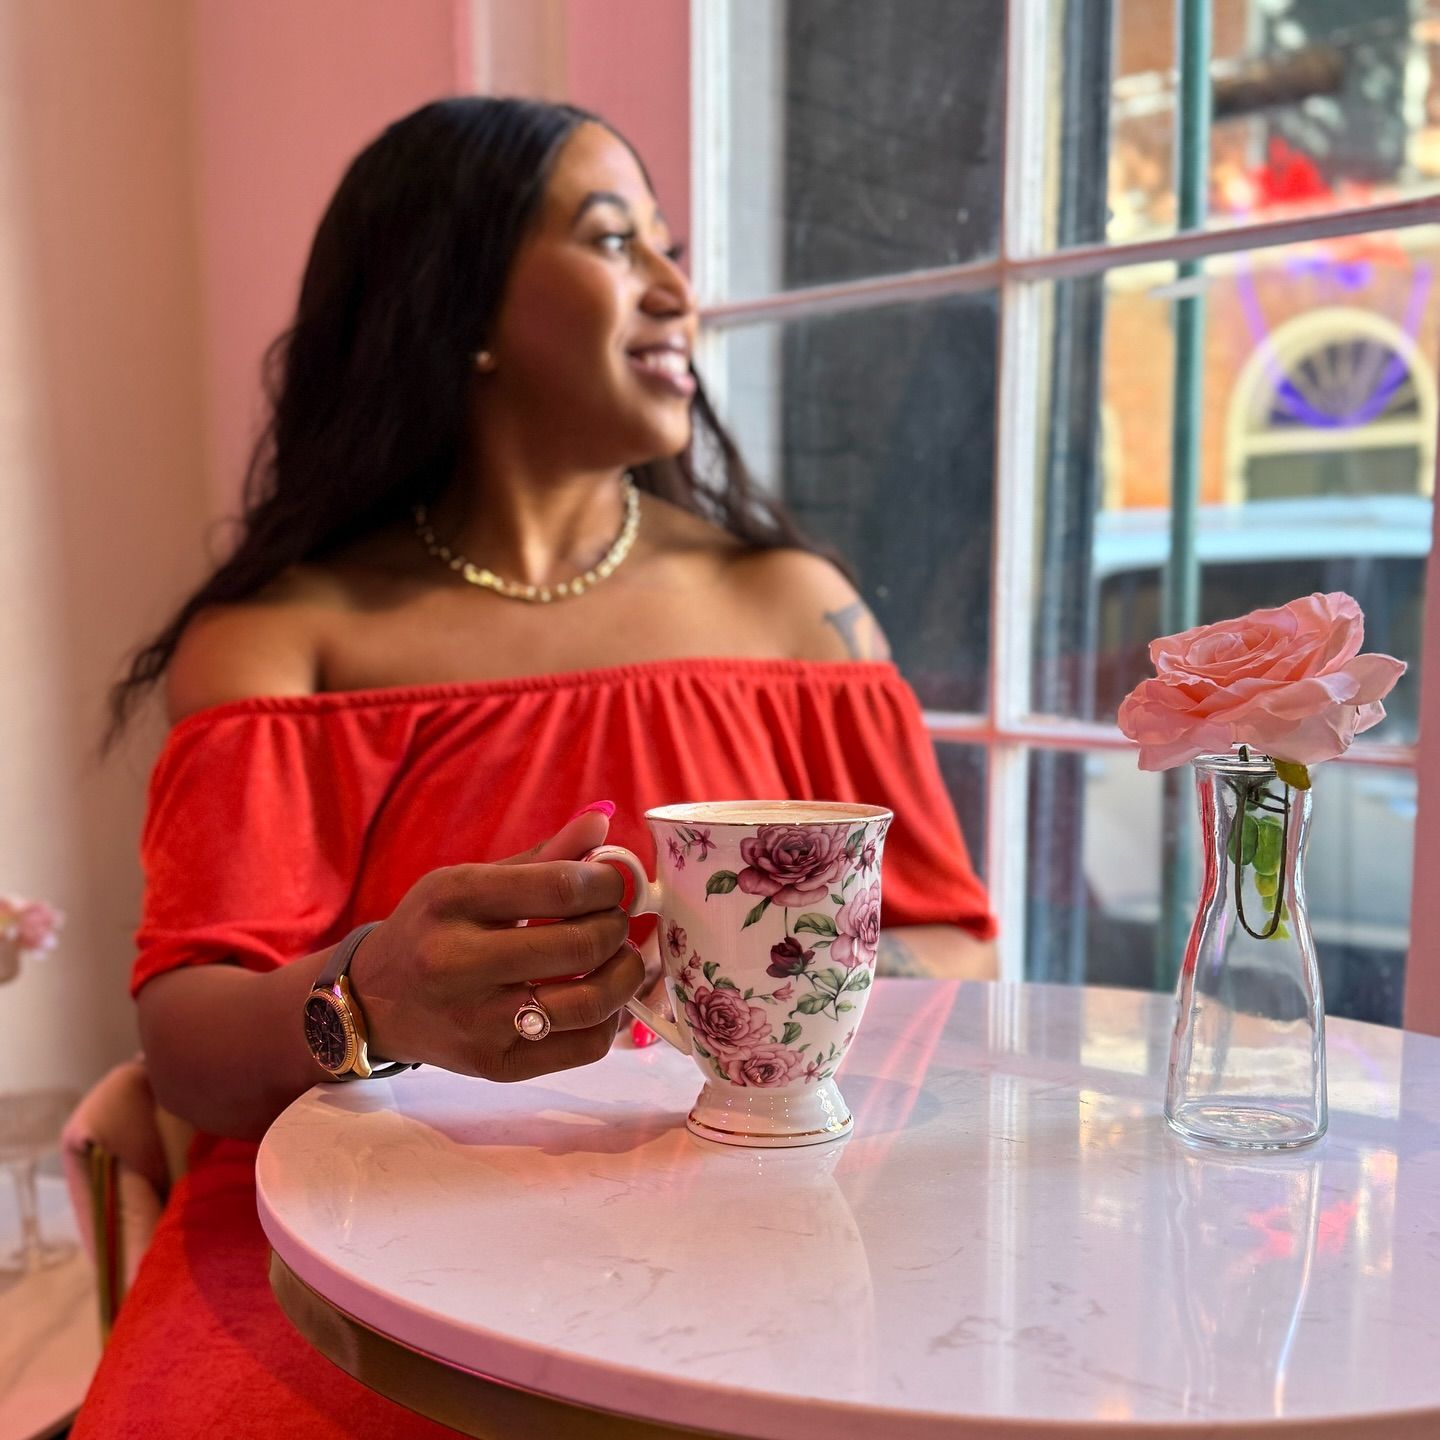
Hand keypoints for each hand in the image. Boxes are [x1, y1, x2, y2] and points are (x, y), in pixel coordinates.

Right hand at [347, 809, 644, 1081]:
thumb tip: (602, 823)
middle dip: (616, 927)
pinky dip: (610, 1019)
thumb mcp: (471, 881)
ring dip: (623, 975)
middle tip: (614, 920)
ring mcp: (476, 1022)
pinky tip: (601, 997)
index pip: (559, 888)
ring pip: (590, 1004)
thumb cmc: (432, 930)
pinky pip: (584, 1047)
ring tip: (617, 957)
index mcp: (453, 900)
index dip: (606, 883)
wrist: (373, 1002)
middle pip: (579, 946)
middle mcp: (458, 963)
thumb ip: (541, 856)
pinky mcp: (495, 1065)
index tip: (612, 883)